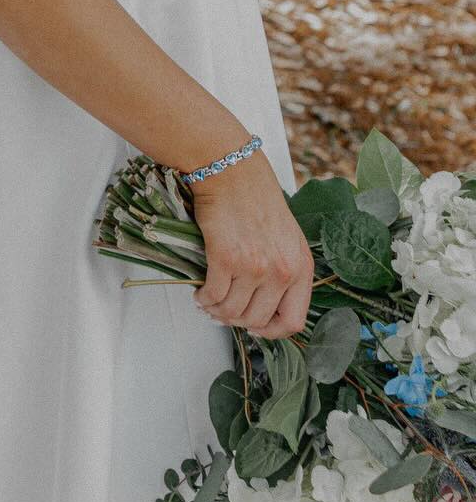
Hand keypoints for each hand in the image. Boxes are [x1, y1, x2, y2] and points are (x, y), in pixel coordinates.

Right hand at [189, 155, 313, 338]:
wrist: (231, 170)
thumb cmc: (254, 197)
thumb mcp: (285, 236)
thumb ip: (282, 269)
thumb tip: (262, 301)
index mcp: (301, 267)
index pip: (292, 321)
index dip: (270, 331)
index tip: (255, 325)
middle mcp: (281, 271)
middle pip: (257, 320)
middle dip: (236, 319)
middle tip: (224, 310)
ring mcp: (254, 267)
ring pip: (232, 311)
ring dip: (215, 310)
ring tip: (208, 300)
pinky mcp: (226, 258)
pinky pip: (213, 295)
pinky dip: (203, 298)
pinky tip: (200, 291)